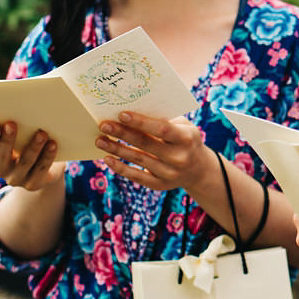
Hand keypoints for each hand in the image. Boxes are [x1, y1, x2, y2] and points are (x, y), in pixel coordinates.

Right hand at [0, 121, 61, 190]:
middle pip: (2, 155)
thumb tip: (28, 108)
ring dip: (33, 147)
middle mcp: (1, 168)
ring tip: (41, 133)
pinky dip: (47, 156)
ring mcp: (17, 178)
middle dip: (7, 139)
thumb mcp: (23, 136)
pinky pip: (41, 169)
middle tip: (12, 124)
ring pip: (24, 162)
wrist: (45, 172)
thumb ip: (21, 126)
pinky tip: (53, 145)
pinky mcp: (33, 184)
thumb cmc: (30, 145)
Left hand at [95, 111, 213, 191]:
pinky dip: (120, 167)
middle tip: (104, 125)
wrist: (199, 169)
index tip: (121, 114)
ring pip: (138, 159)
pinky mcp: (160, 185)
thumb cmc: (185, 140)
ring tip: (100, 140)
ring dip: (116, 149)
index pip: (161, 129)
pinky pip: (136, 176)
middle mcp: (179, 157)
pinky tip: (108, 159)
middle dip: (122, 133)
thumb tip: (132, 114)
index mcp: (186, 138)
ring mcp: (169, 173)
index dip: (141, 122)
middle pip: (146, 144)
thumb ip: (163, 120)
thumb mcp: (183, 127)